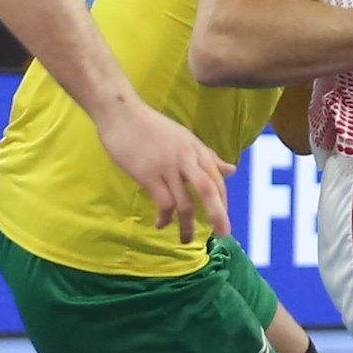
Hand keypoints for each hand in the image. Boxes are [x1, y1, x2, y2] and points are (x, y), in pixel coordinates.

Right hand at [96, 98, 232, 243]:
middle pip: (208, 190)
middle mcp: (186, 158)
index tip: (223, 222)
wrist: (121, 113)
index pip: (217, 179)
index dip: (223, 202)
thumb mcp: (184, 138)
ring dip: (187, 225)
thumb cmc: (151, 126)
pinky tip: (160, 224)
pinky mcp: (148, 174)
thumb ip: (207, 157)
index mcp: (196, 149)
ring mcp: (167, 167)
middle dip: (217, 214)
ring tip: (186, 239)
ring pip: (185, 202)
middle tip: (222, 235)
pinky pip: (163, 202)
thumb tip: (231, 171)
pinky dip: (165, 218)